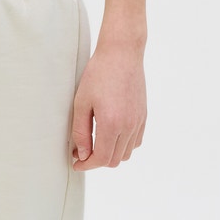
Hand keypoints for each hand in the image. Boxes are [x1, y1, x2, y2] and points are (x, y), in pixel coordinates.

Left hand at [70, 39, 146, 167]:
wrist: (122, 54)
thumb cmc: (98, 74)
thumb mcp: (81, 103)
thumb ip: (81, 132)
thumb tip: (82, 155)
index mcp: (111, 124)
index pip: (101, 159)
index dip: (87, 165)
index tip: (76, 163)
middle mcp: (128, 126)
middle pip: (114, 160)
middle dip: (96, 161)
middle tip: (81, 153)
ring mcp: (138, 122)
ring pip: (126, 154)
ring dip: (110, 155)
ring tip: (95, 144)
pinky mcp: (143, 116)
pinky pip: (135, 142)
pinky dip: (123, 146)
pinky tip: (110, 136)